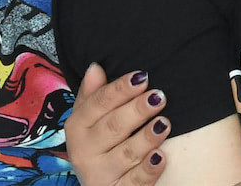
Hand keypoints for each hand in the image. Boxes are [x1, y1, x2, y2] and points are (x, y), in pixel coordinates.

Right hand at [66, 65, 170, 185]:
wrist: (101, 185)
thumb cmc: (99, 143)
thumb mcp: (90, 120)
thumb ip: (94, 95)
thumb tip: (95, 67)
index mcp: (76, 127)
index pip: (98, 103)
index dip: (120, 89)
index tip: (143, 76)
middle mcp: (84, 152)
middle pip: (113, 126)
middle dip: (136, 110)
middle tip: (158, 97)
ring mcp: (99, 175)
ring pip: (126, 154)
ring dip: (146, 138)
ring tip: (164, 123)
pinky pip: (135, 182)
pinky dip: (148, 170)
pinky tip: (161, 157)